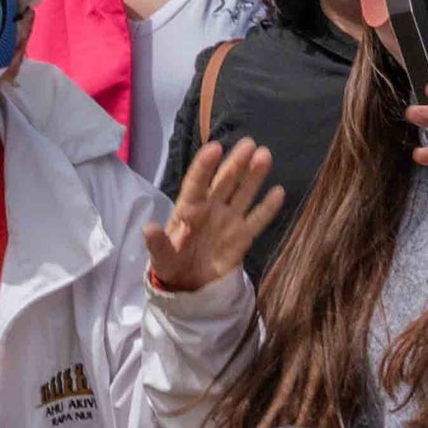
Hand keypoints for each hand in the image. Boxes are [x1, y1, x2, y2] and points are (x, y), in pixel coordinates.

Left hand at [146, 140, 281, 293]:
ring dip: (254, 176)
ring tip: (264, 155)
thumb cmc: (171, 264)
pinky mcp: (243, 236)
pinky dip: (267, 207)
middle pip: (224, 182)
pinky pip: (257, 220)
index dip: (205, 166)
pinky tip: (278, 192)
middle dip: (236, 163)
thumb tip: (149, 228)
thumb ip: (158, 243)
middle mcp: (211, 208)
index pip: (197, 183)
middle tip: (249, 143)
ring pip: (243, 193)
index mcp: (188, 209)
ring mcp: (229, 220)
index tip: (215, 148)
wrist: (188, 284)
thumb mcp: (161, 257)